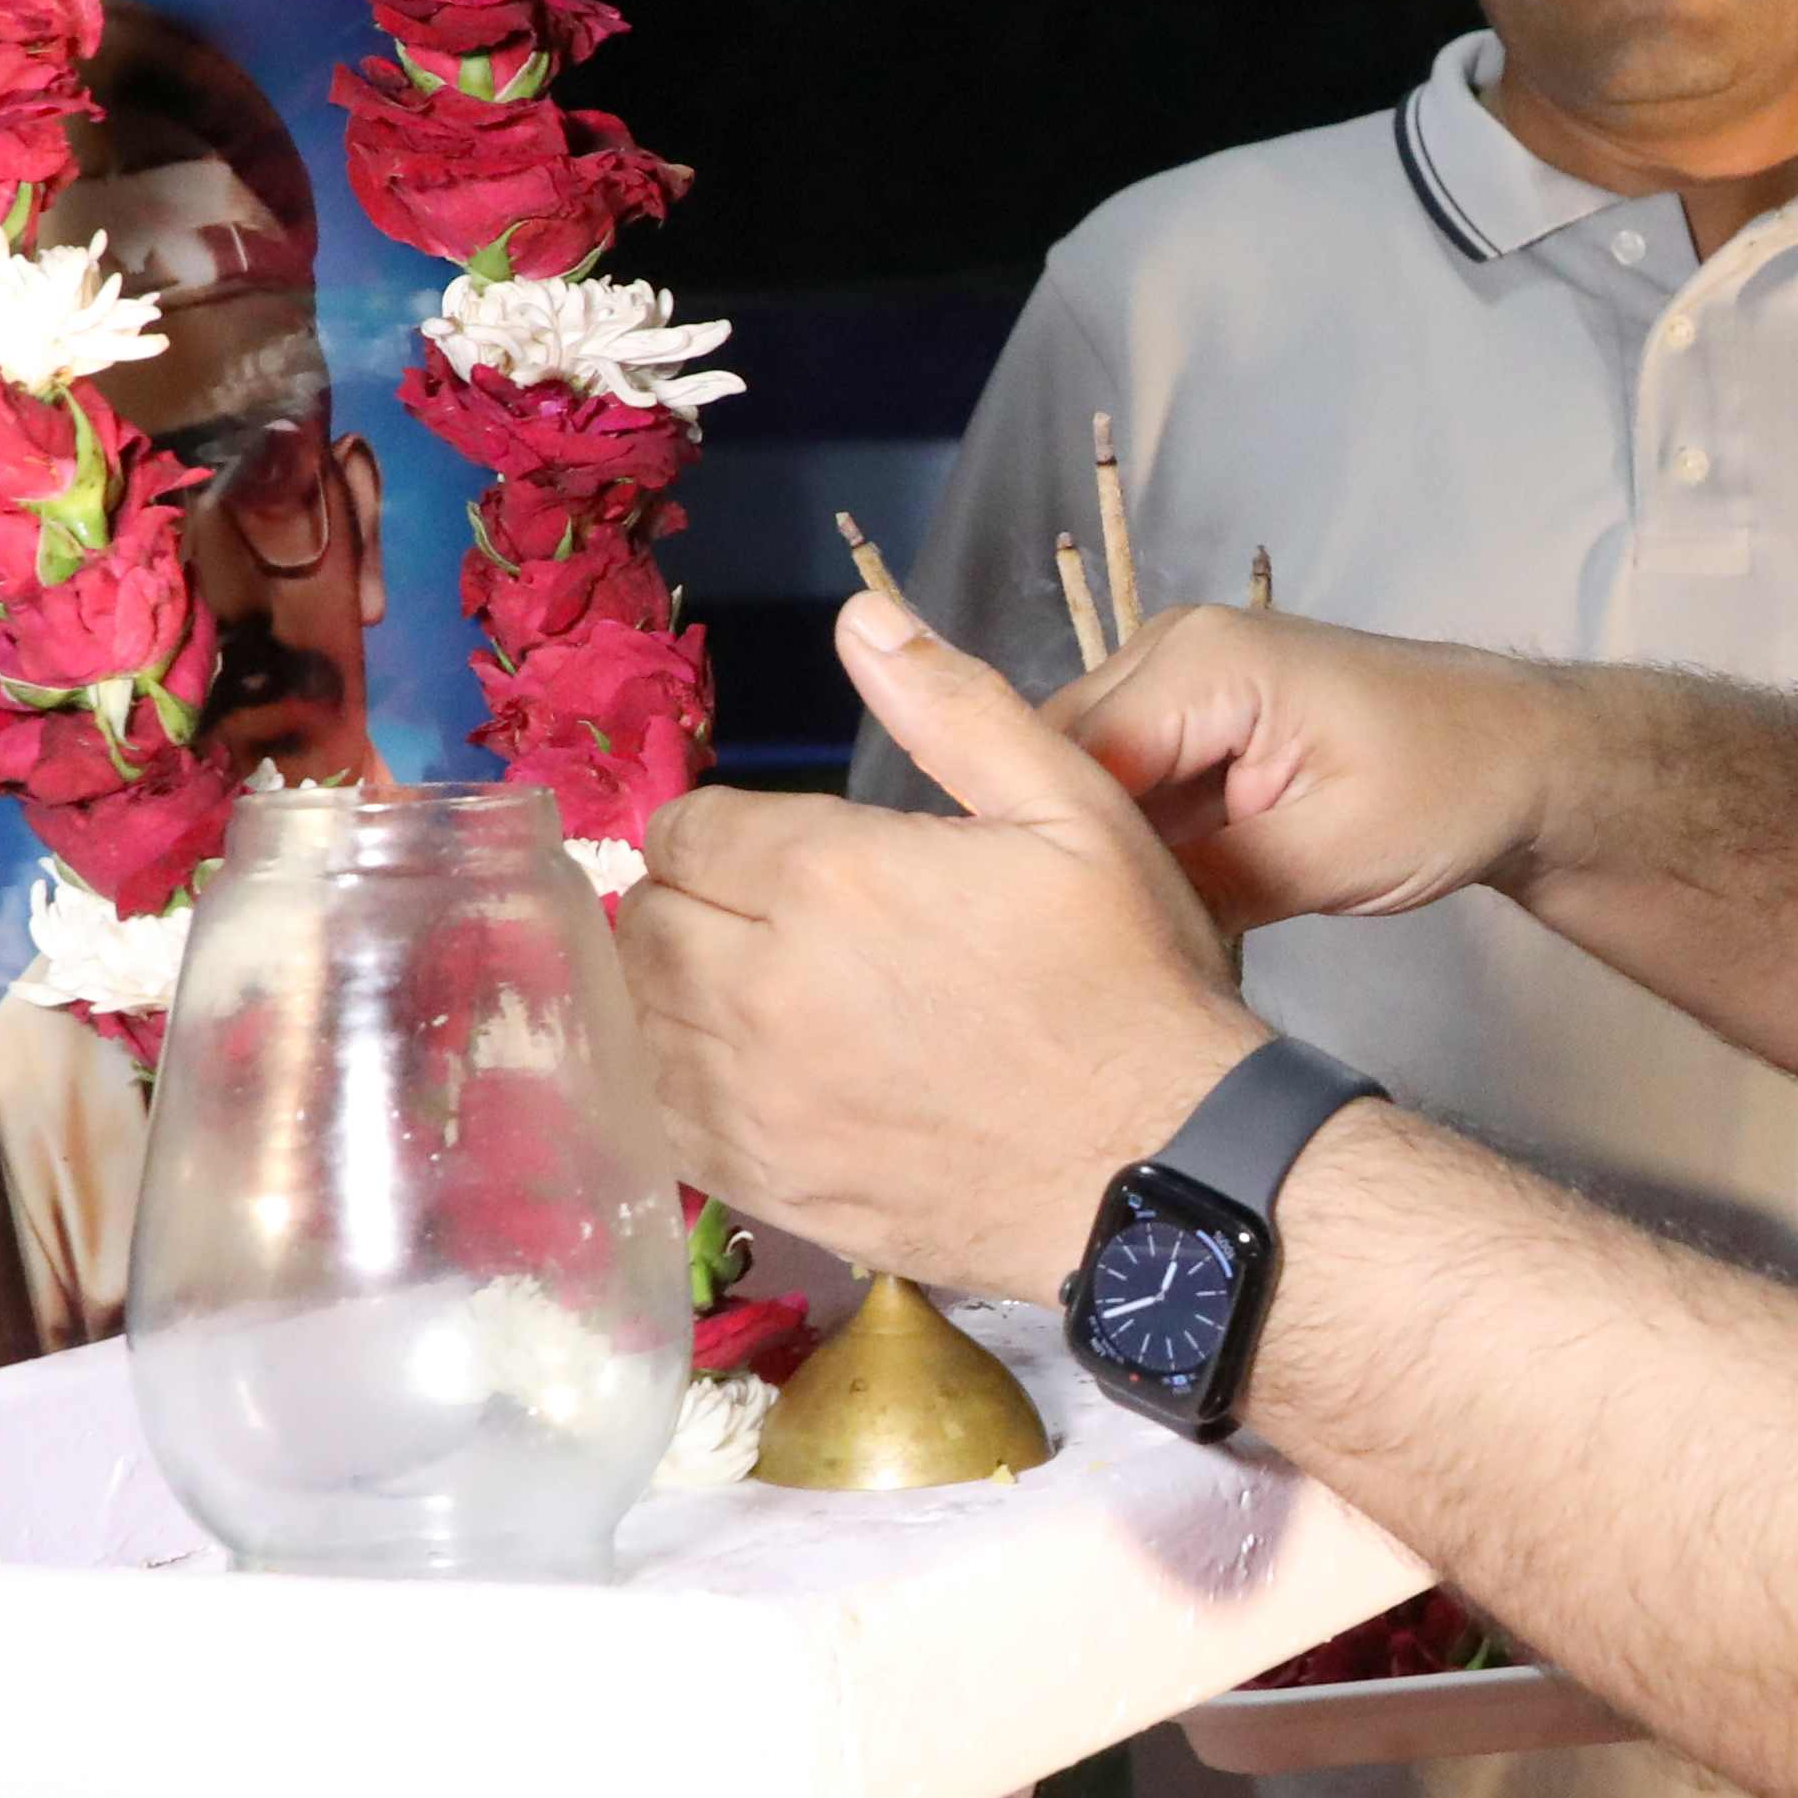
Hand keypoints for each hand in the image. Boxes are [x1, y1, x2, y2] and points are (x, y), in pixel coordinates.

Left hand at [619, 593, 1262, 1298]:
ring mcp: (753, 1097)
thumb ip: (958, 709)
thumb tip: (864, 615)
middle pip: (646, 921)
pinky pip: (658, 1116)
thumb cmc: (1130, 984)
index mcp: (827, 876)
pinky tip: (736, 1073)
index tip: (775, 852)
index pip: (687, 828)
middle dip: (692, 903)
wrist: (1160, 1171)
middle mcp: (761, 986)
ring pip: (637, 1019)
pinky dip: (673, 1084)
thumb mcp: (1076, 813)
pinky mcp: (762, 1181)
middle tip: (764, 919)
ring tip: (745, 992)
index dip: (724, 830)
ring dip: (674, 993)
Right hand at [1050, 602, 1567, 931]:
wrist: (1526, 759)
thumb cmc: (1455, 788)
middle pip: (1062, 762)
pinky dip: (1142, 846)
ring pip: (1090, 782)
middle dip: (1073, 852)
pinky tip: (1161, 904)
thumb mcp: (1333, 854)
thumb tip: (1111, 926)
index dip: (1056, 849)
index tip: (1062, 933)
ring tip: (1127, 928)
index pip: (1066, 756)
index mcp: (1200, 661)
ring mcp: (1184, 684)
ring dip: (1107, 853)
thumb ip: (1211, 885)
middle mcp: (1173, 653)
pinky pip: (1134, 787)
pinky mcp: (1201, 723)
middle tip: (1095, 945)